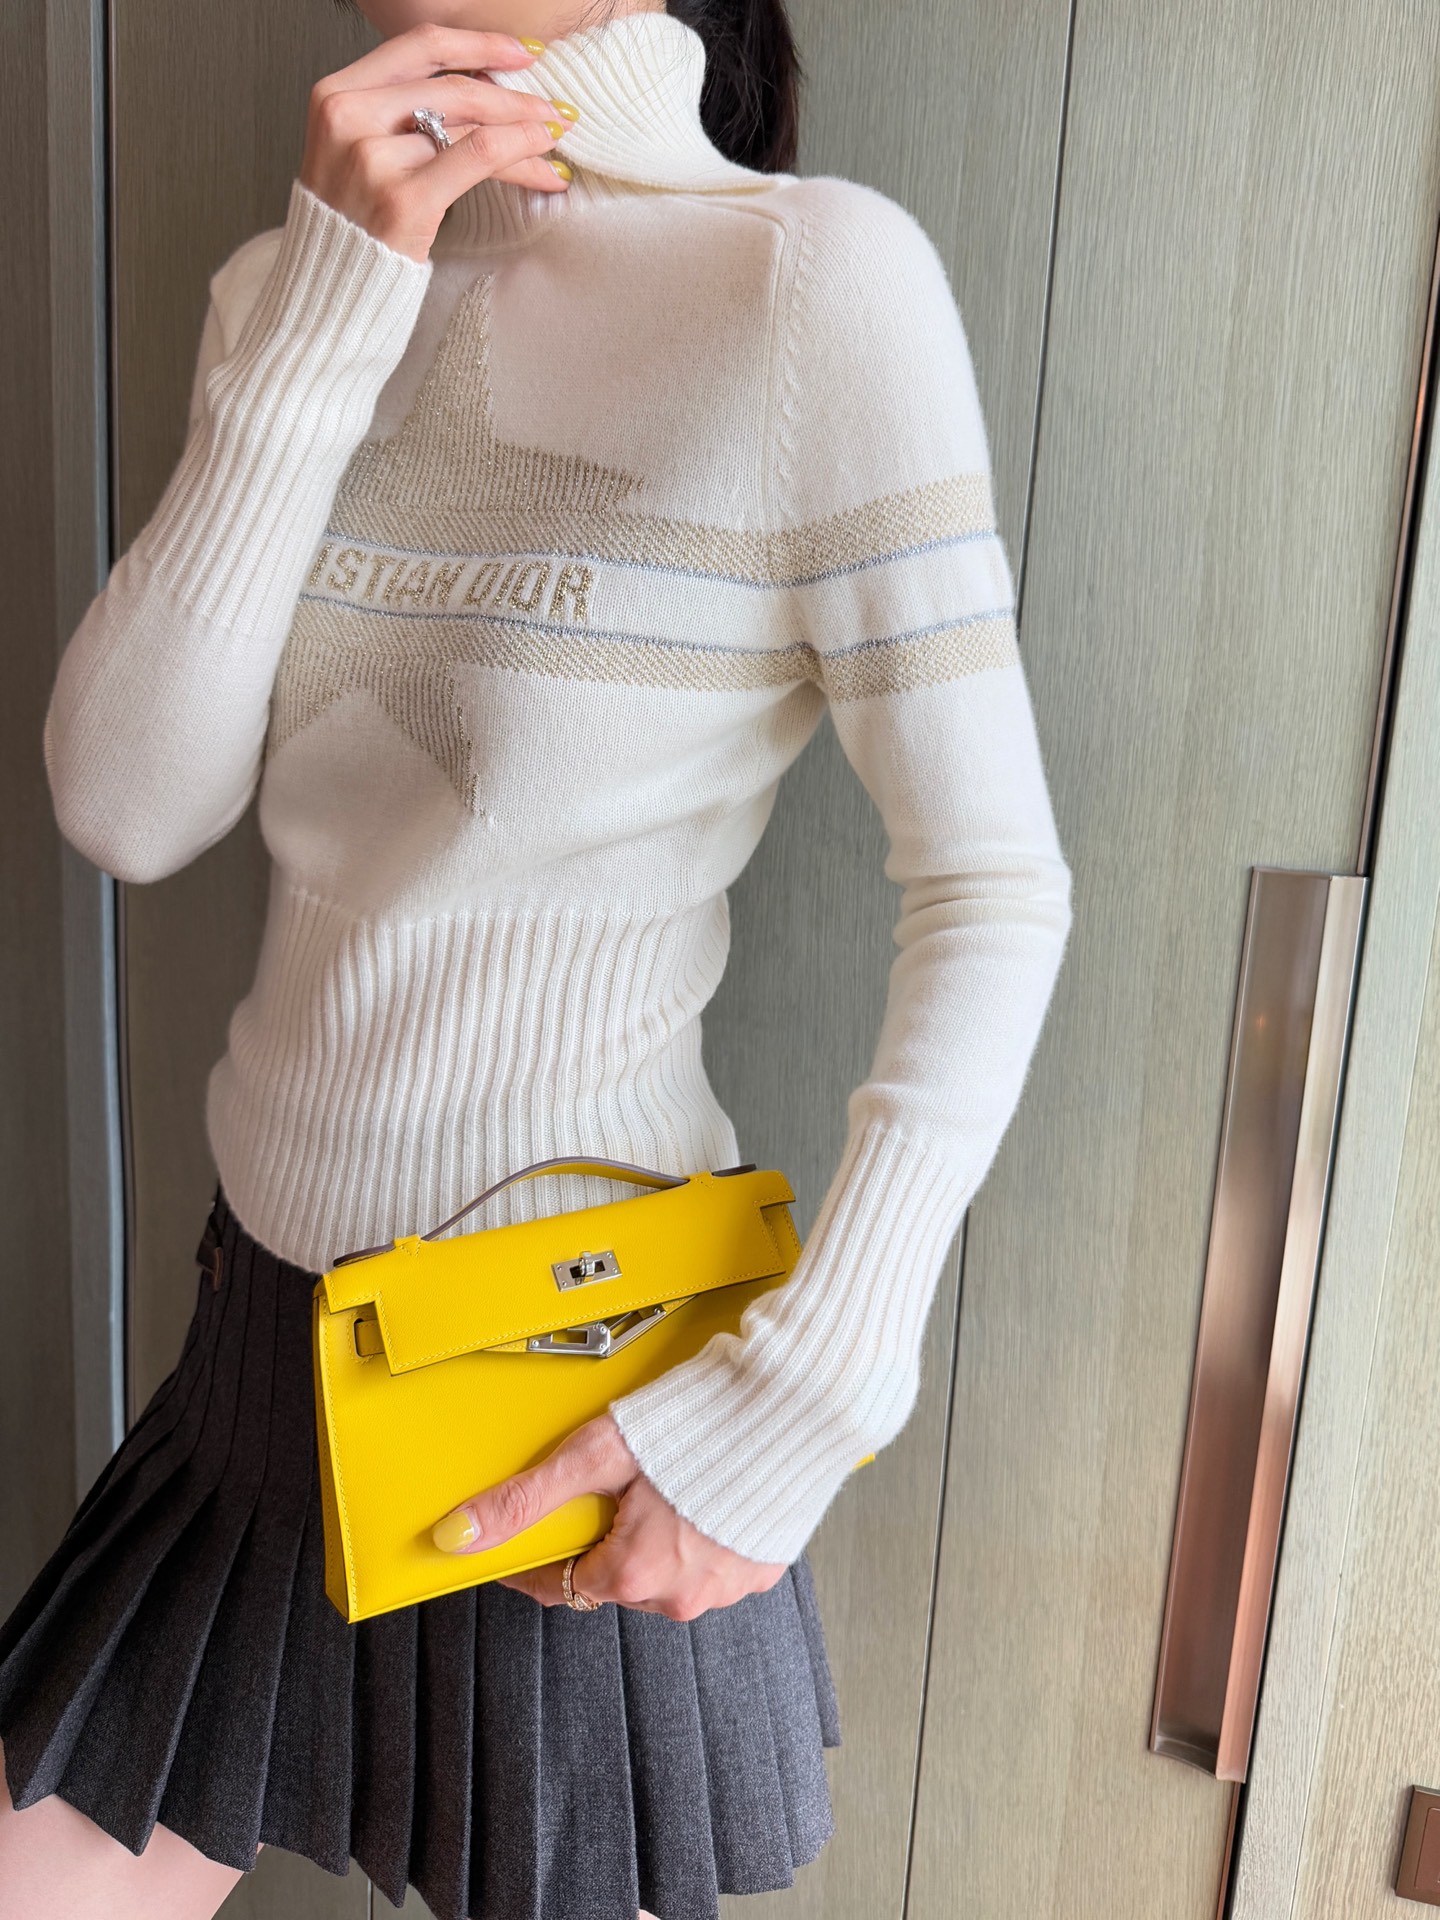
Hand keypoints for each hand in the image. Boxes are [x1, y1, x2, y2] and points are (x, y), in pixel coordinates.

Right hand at [300, 24, 575, 261]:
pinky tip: (545, 158)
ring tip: (555, 134)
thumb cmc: (352, 224)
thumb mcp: (360, 151)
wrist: (325, 290)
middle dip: (513, 94)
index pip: (419, 46)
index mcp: (336, 94)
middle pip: (453, 85)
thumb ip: (402, 115)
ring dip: (525, 127)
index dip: (478, 44)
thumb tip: (485, 92)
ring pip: (471, 122)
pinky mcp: (404, 200)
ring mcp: (374, 159)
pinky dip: (518, 150)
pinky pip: (476, 157)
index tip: (520, 53)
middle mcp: (349, 118)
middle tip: (552, 106)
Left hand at [433, 1414, 787, 1621]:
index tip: (518, 1543)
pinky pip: (711, 1560)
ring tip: (660, 1478)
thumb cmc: (707, 1418)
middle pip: (614, 1576)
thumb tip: (461, 1535)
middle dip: (601, 1536)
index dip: (533, 1560)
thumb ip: (526, 1499)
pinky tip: (698, 1488)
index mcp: (636, 1574)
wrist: (801, 1399)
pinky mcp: (762, 1566)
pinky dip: (698, 1532)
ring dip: (652, 1537)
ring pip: (663, 1572)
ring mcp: (727, 1585)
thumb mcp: (598, 1452)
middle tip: (609, 1483)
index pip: (559, 1585)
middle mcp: (683, 1595)